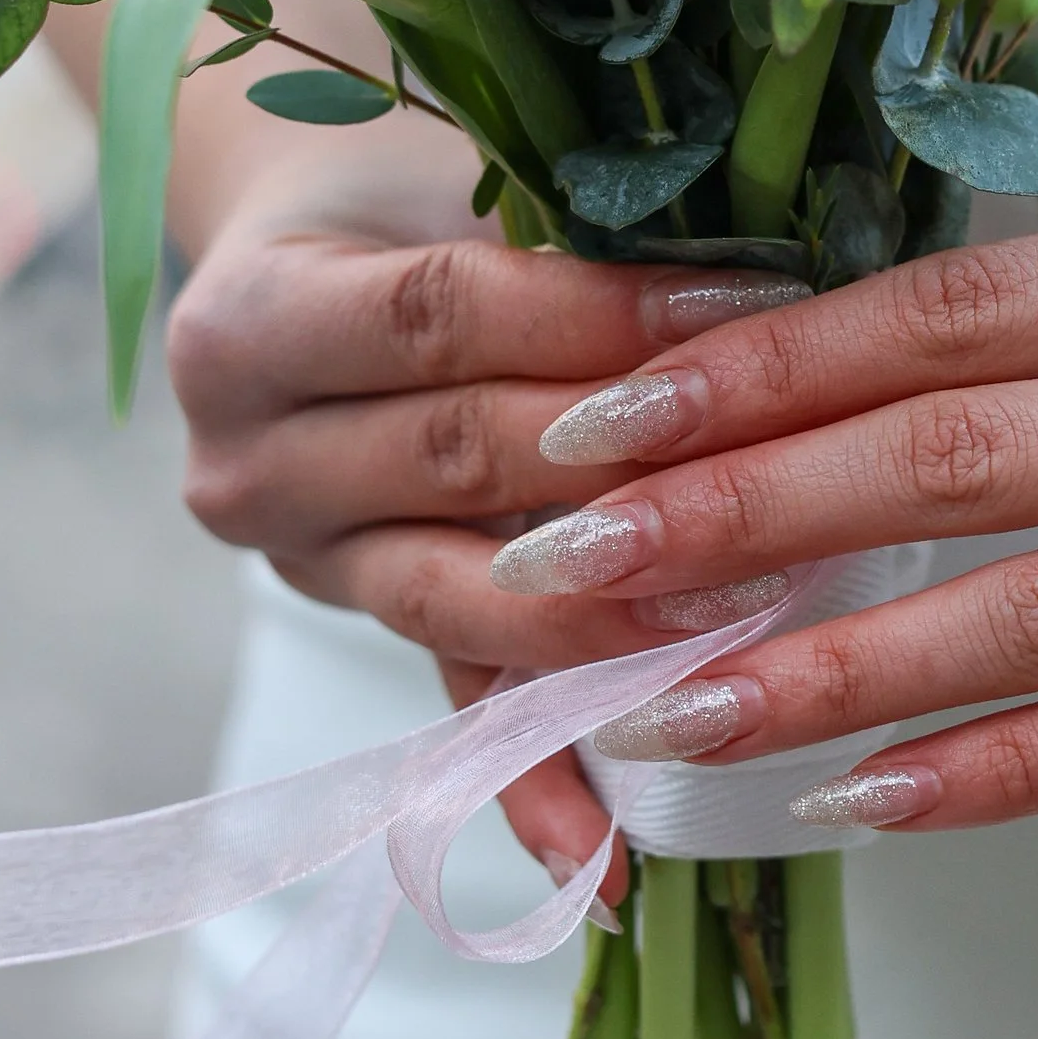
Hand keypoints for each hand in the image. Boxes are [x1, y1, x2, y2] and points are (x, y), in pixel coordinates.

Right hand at [166, 169, 815, 890]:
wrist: (322, 247)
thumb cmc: (423, 190)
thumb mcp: (460, 176)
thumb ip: (567, 230)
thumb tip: (755, 271)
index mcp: (253, 321)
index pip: (442, 316)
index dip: (595, 318)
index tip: (751, 309)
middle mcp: (249, 459)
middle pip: (457, 459)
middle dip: (627, 467)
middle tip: (788, 467)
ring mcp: (302, 565)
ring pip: (460, 596)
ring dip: (609, 617)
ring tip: (749, 625)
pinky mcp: (369, 634)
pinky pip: (460, 709)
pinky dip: (536, 787)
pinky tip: (609, 862)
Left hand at [486, 168, 1037, 830]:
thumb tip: (873, 357)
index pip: (951, 309)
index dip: (757, 366)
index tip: (593, 414)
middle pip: (960, 455)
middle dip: (733, 518)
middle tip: (550, 571)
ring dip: (834, 667)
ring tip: (669, 710)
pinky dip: (1010, 770)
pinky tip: (872, 803)